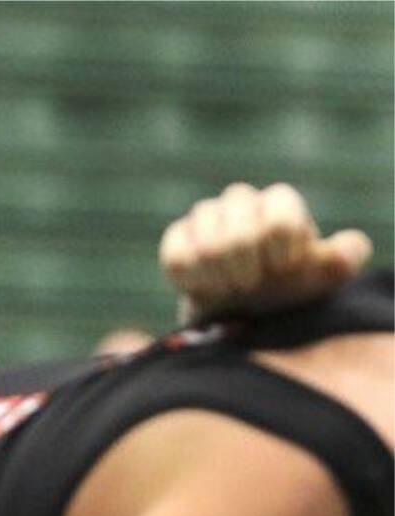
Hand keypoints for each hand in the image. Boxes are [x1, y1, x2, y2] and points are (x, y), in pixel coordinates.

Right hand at [160, 183, 372, 321]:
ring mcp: (204, 218)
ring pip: (207, 246)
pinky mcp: (176, 240)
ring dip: (221, 279)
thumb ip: (343, 258)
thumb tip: (344, 250)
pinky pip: (177, 257)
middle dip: (247, 271)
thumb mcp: (323, 277)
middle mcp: (239, 202)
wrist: (243, 308)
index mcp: (278, 203)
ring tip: (229, 290)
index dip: (280, 255)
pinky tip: (205, 289)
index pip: (278, 220)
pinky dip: (192, 280)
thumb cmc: (287, 289)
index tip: (282, 271)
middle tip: (251, 285)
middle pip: (238, 235)